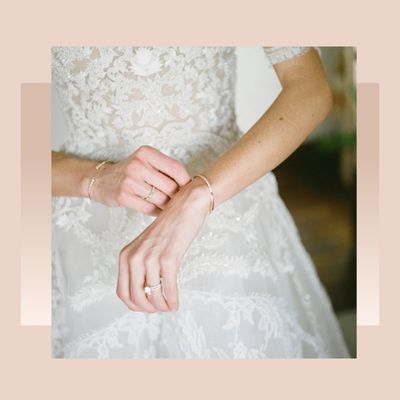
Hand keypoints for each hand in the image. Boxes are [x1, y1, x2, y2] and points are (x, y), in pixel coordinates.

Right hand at [86, 145, 190, 215]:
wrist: (100, 180)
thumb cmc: (130, 172)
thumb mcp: (145, 161)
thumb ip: (165, 169)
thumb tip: (190, 185)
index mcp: (146, 153)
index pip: (176, 168)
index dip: (186, 182)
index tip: (189, 189)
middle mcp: (138, 165)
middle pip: (170, 186)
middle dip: (177, 197)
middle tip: (179, 202)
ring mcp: (129, 181)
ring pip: (161, 199)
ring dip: (167, 206)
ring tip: (168, 207)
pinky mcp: (123, 196)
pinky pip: (149, 208)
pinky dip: (156, 212)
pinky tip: (157, 211)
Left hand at [116, 177, 210, 311]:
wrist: (185, 206)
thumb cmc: (169, 227)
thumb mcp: (146, 246)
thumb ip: (141, 265)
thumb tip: (146, 293)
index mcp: (126, 255)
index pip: (123, 292)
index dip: (135, 305)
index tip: (148, 306)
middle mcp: (134, 257)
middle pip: (136, 298)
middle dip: (149, 309)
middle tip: (161, 309)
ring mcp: (150, 258)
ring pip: (153, 295)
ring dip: (162, 306)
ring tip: (170, 307)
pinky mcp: (168, 258)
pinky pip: (168, 288)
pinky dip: (172, 300)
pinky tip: (176, 303)